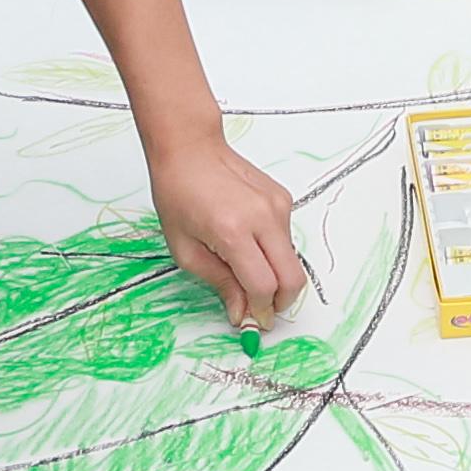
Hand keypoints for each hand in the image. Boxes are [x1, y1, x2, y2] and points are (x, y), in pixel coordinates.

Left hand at [146, 130, 307, 329]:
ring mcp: (278, 206)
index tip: (253, 322)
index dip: (260, 310)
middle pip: (292, 278)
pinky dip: (272, 252)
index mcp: (233, 231)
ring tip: (244, 268)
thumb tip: (242, 314)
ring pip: (291, 260)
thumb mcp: (185, 250)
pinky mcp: (284, 199)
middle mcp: (263, 218)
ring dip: (274, 276)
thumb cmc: (178, 195)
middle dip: (280, 302)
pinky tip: (248, 240)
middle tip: (261, 309)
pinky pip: (286, 239)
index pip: (263, 286)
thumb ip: (220, 284)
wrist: (190, 148)